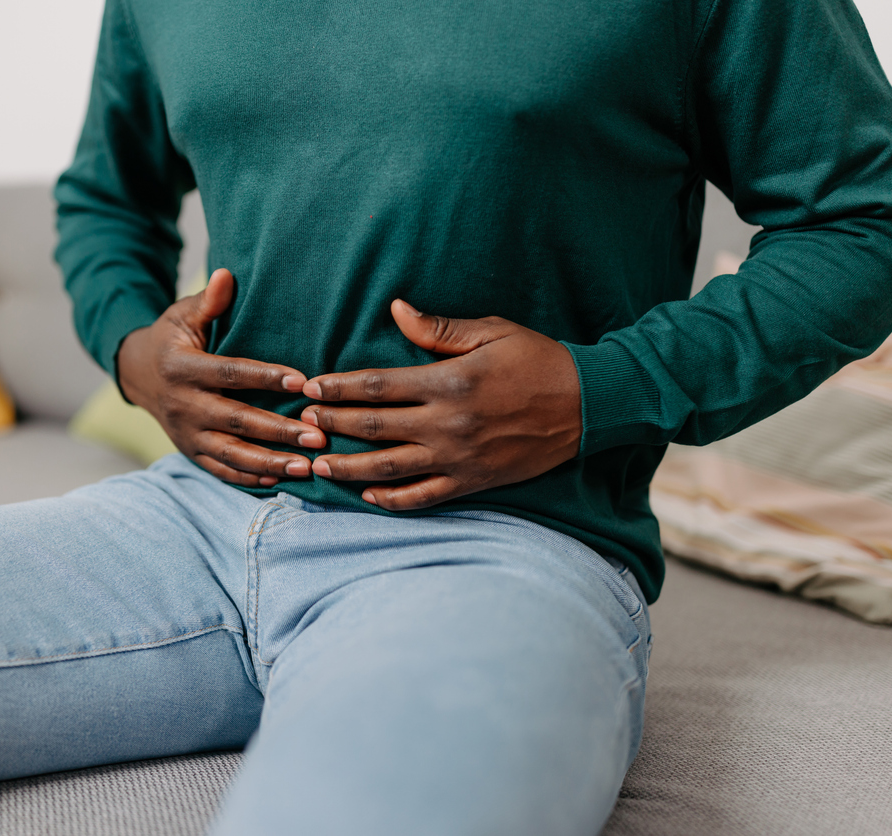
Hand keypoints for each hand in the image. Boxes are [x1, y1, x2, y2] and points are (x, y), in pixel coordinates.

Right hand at [118, 268, 324, 486]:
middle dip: (278, 431)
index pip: (230, 373)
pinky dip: (247, 478)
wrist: (137, 373)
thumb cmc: (172, 338)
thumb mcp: (183, 315)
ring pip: (231, 453)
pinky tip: (279, 480)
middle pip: (236, 420)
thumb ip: (208, 301)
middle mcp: (183, 404)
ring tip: (306, 467)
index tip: (302, 382)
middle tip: (318, 437)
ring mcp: (185, 433)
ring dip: (269, 462)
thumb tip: (227, 275)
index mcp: (182, 367)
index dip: (265, 378)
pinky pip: (219, 469)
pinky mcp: (189, 451)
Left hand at [300, 300, 581, 510]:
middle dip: (333, 426)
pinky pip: (424, 497)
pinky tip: (367, 496)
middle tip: (302, 425)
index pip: (378, 386)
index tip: (310, 388)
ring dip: (349, 468)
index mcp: (449, 381)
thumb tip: (395, 309)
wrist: (589, 404)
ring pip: (389, 468)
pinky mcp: (473, 481)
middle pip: (375, 427)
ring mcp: (459, 457)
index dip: (338, 387)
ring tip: (317, 466)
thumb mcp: (491, 332)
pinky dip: (393, 499)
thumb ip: (438, 328)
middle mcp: (448, 423)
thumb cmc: (539, 359)